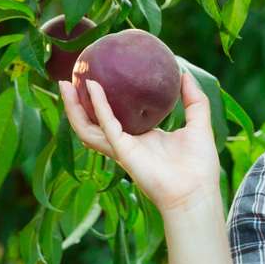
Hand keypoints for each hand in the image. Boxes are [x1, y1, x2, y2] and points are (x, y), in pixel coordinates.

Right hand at [59, 71, 222, 216]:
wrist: (197, 191)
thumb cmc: (200, 164)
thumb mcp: (199, 123)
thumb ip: (194, 99)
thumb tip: (184, 72)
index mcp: (143, 137)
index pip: (117, 117)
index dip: (106, 101)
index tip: (101, 77)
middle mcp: (127, 143)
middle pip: (93, 122)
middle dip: (78, 104)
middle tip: (72, 78)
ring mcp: (122, 148)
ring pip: (86, 127)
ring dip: (73, 107)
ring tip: (64, 84)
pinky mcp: (123, 151)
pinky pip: (106, 126)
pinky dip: (98, 107)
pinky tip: (94, 88)